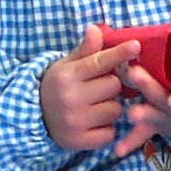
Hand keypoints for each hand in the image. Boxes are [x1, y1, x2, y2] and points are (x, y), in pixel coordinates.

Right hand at [41, 24, 140, 151]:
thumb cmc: (57, 86)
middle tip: (98, 88)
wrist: (35, 117)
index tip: (136, 46)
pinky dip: (106, 129)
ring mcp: (75, 121)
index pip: (99, 61)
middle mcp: (70, 98)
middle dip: (111, 86)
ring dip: (111, 108)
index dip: (119, 53)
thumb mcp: (67, 65)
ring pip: (116, 110)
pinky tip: (93, 123)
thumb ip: (85, 50)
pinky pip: (110, 133)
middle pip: (114, 86)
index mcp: (67, 75)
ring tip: (95, 107)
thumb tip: (95, 29)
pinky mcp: (80, 142)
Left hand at [114, 66, 170, 158]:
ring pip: (152, 115)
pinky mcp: (155, 126)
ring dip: (140, 114)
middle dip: (148, 86)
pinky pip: (142, 134)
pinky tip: (118, 150)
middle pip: (162, 97)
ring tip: (130, 114)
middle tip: (135, 73)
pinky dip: (130, 142)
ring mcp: (166, 119)